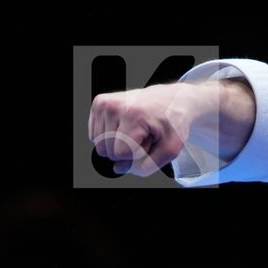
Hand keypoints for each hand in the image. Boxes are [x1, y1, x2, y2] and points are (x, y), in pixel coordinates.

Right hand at [88, 82, 208, 176]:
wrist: (173, 99)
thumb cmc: (172, 121)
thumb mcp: (169, 149)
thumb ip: (145, 166)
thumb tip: (119, 168)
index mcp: (134, 115)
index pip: (119, 154)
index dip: (134, 154)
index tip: (148, 140)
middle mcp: (115, 106)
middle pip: (105, 150)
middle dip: (124, 149)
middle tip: (142, 135)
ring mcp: (105, 103)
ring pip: (98, 143)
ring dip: (117, 142)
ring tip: (135, 129)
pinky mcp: (99, 102)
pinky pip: (95, 134)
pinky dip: (109, 134)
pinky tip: (125, 125)